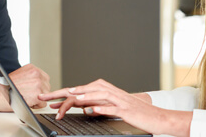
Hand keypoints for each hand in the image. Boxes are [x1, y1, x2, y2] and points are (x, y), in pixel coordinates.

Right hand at [0, 64, 49, 110]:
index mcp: (32, 68)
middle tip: (28, 95)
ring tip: (26, 98)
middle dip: (40, 92)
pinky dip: (36, 106)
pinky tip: (27, 103)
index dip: (39, 86)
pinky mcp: (37, 95)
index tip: (32, 89)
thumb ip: (30, 77)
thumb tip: (39, 84)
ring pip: (45, 96)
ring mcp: (38, 84)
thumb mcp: (20, 75)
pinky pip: (43, 104)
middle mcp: (36, 74)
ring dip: (38, 99)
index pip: (44, 78)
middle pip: (47, 86)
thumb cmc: (4, 86)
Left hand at [39, 79, 190, 136]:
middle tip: (49, 96)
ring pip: (98, 94)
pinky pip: (112, 107)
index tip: (48, 98)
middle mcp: (111, 92)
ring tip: (71, 97)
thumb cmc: (135, 113)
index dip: (63, 93)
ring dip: (84, 95)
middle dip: (66, 92)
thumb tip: (83, 108)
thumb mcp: (113, 109)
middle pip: (85, 89)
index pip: (81, 90)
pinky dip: (101, 108)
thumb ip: (98, 106)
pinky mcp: (126, 109)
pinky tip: (92, 110)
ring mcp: (119, 100)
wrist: (157, 117)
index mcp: (106, 92)